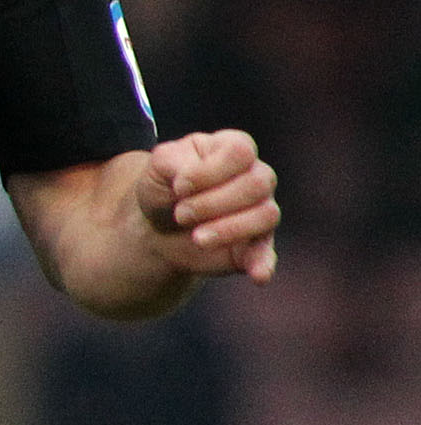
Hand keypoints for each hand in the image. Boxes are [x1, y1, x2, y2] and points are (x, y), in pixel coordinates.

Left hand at [136, 129, 278, 281]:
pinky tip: (257, 275)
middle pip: (257, 184)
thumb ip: (171, 161)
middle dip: (213, 202)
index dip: (209, 170)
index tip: (178, 186)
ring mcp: (261, 210)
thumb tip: (187, 181)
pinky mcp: (255, 245)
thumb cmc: (164, 187)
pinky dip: (263, 264)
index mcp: (234, 148)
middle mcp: (257, 176)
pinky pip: (267, 253)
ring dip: (228, 229)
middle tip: (181, 214)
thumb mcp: (158, 166)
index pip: (240, 151)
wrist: (158, 225)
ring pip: (266, 215)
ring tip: (196, 237)